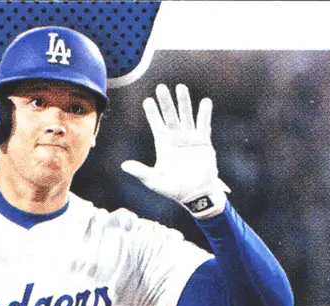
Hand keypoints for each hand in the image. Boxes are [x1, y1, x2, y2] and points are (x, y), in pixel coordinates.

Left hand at [121, 83, 228, 216]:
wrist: (196, 195)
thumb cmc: (175, 190)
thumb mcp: (155, 182)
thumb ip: (141, 172)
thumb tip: (124, 166)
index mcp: (164, 146)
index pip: (157, 125)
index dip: (152, 113)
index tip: (147, 101)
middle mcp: (176, 139)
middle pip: (170, 116)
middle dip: (166, 102)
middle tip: (161, 87)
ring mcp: (190, 139)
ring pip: (186, 116)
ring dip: (184, 102)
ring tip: (180, 87)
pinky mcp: (204, 143)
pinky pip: (204, 125)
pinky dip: (204, 114)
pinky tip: (205, 102)